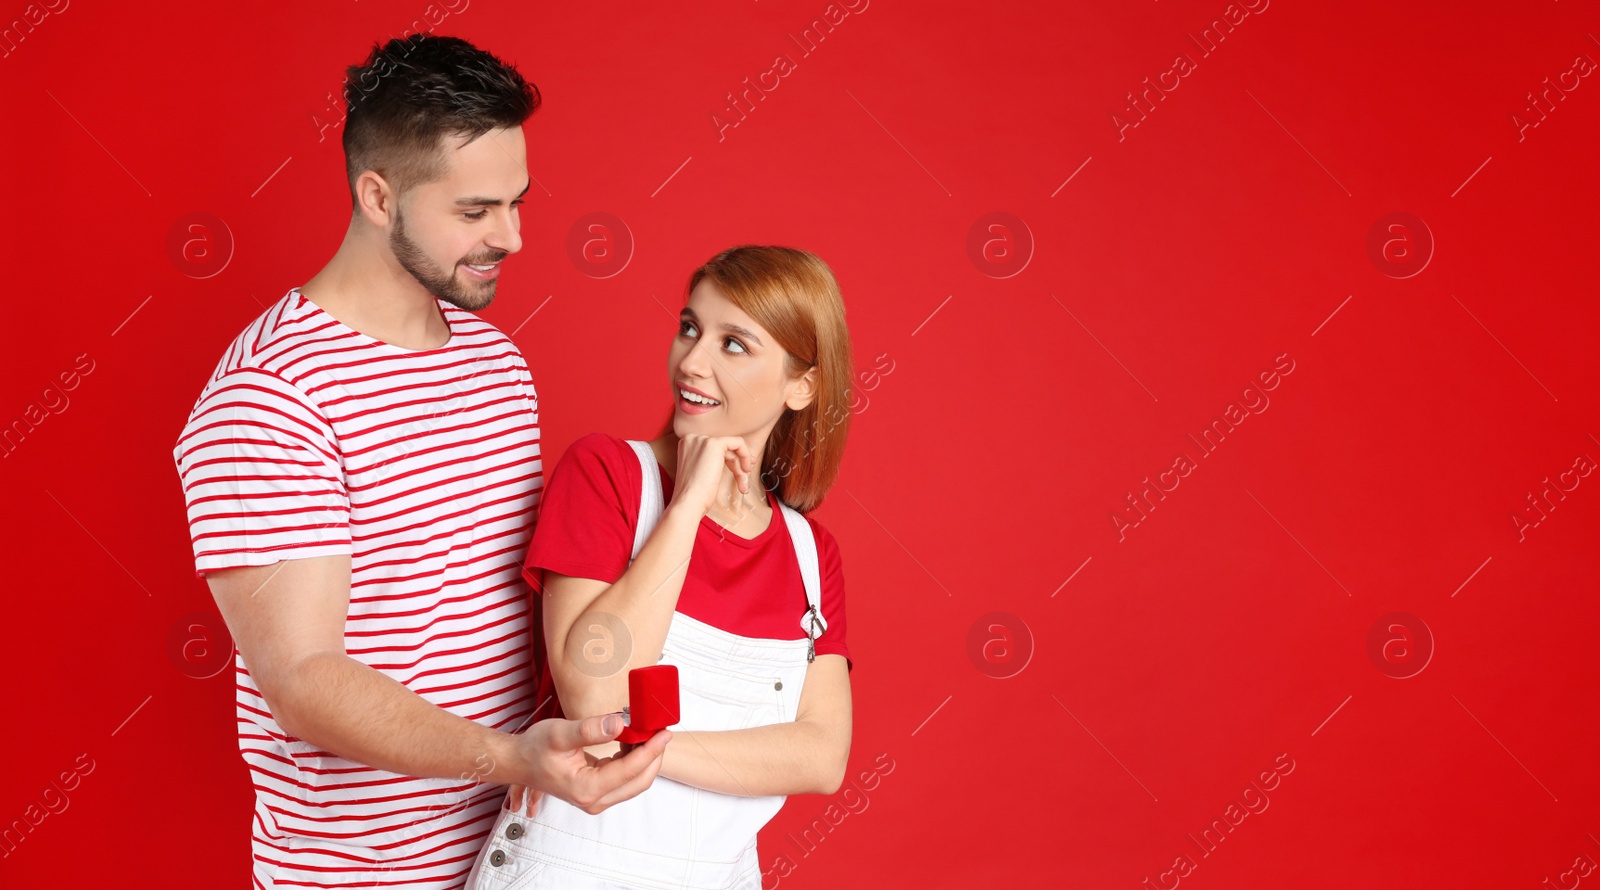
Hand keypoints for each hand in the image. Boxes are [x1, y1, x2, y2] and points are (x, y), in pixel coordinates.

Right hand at [505, 712, 671, 815]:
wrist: (519, 762)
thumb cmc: (534, 749)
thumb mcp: (560, 734)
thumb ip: (590, 729)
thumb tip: (620, 723)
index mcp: (586, 789)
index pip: (630, 770)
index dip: (651, 750)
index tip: (664, 732)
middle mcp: (594, 800)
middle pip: (639, 781)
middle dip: (654, 756)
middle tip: (662, 730)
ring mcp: (597, 798)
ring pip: (634, 781)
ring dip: (645, 758)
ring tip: (648, 731)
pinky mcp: (597, 791)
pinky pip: (624, 777)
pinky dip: (633, 759)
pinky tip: (632, 739)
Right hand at [672, 433, 756, 519]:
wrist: (688, 502)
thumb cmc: (694, 494)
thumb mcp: (699, 472)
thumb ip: (708, 461)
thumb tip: (730, 456)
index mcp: (687, 444)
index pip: (714, 448)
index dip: (728, 459)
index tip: (739, 469)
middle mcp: (693, 438)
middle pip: (723, 448)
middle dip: (736, 463)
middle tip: (744, 476)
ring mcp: (703, 440)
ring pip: (731, 448)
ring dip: (740, 467)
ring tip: (743, 484)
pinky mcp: (714, 444)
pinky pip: (738, 443)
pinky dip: (746, 455)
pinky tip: (745, 470)